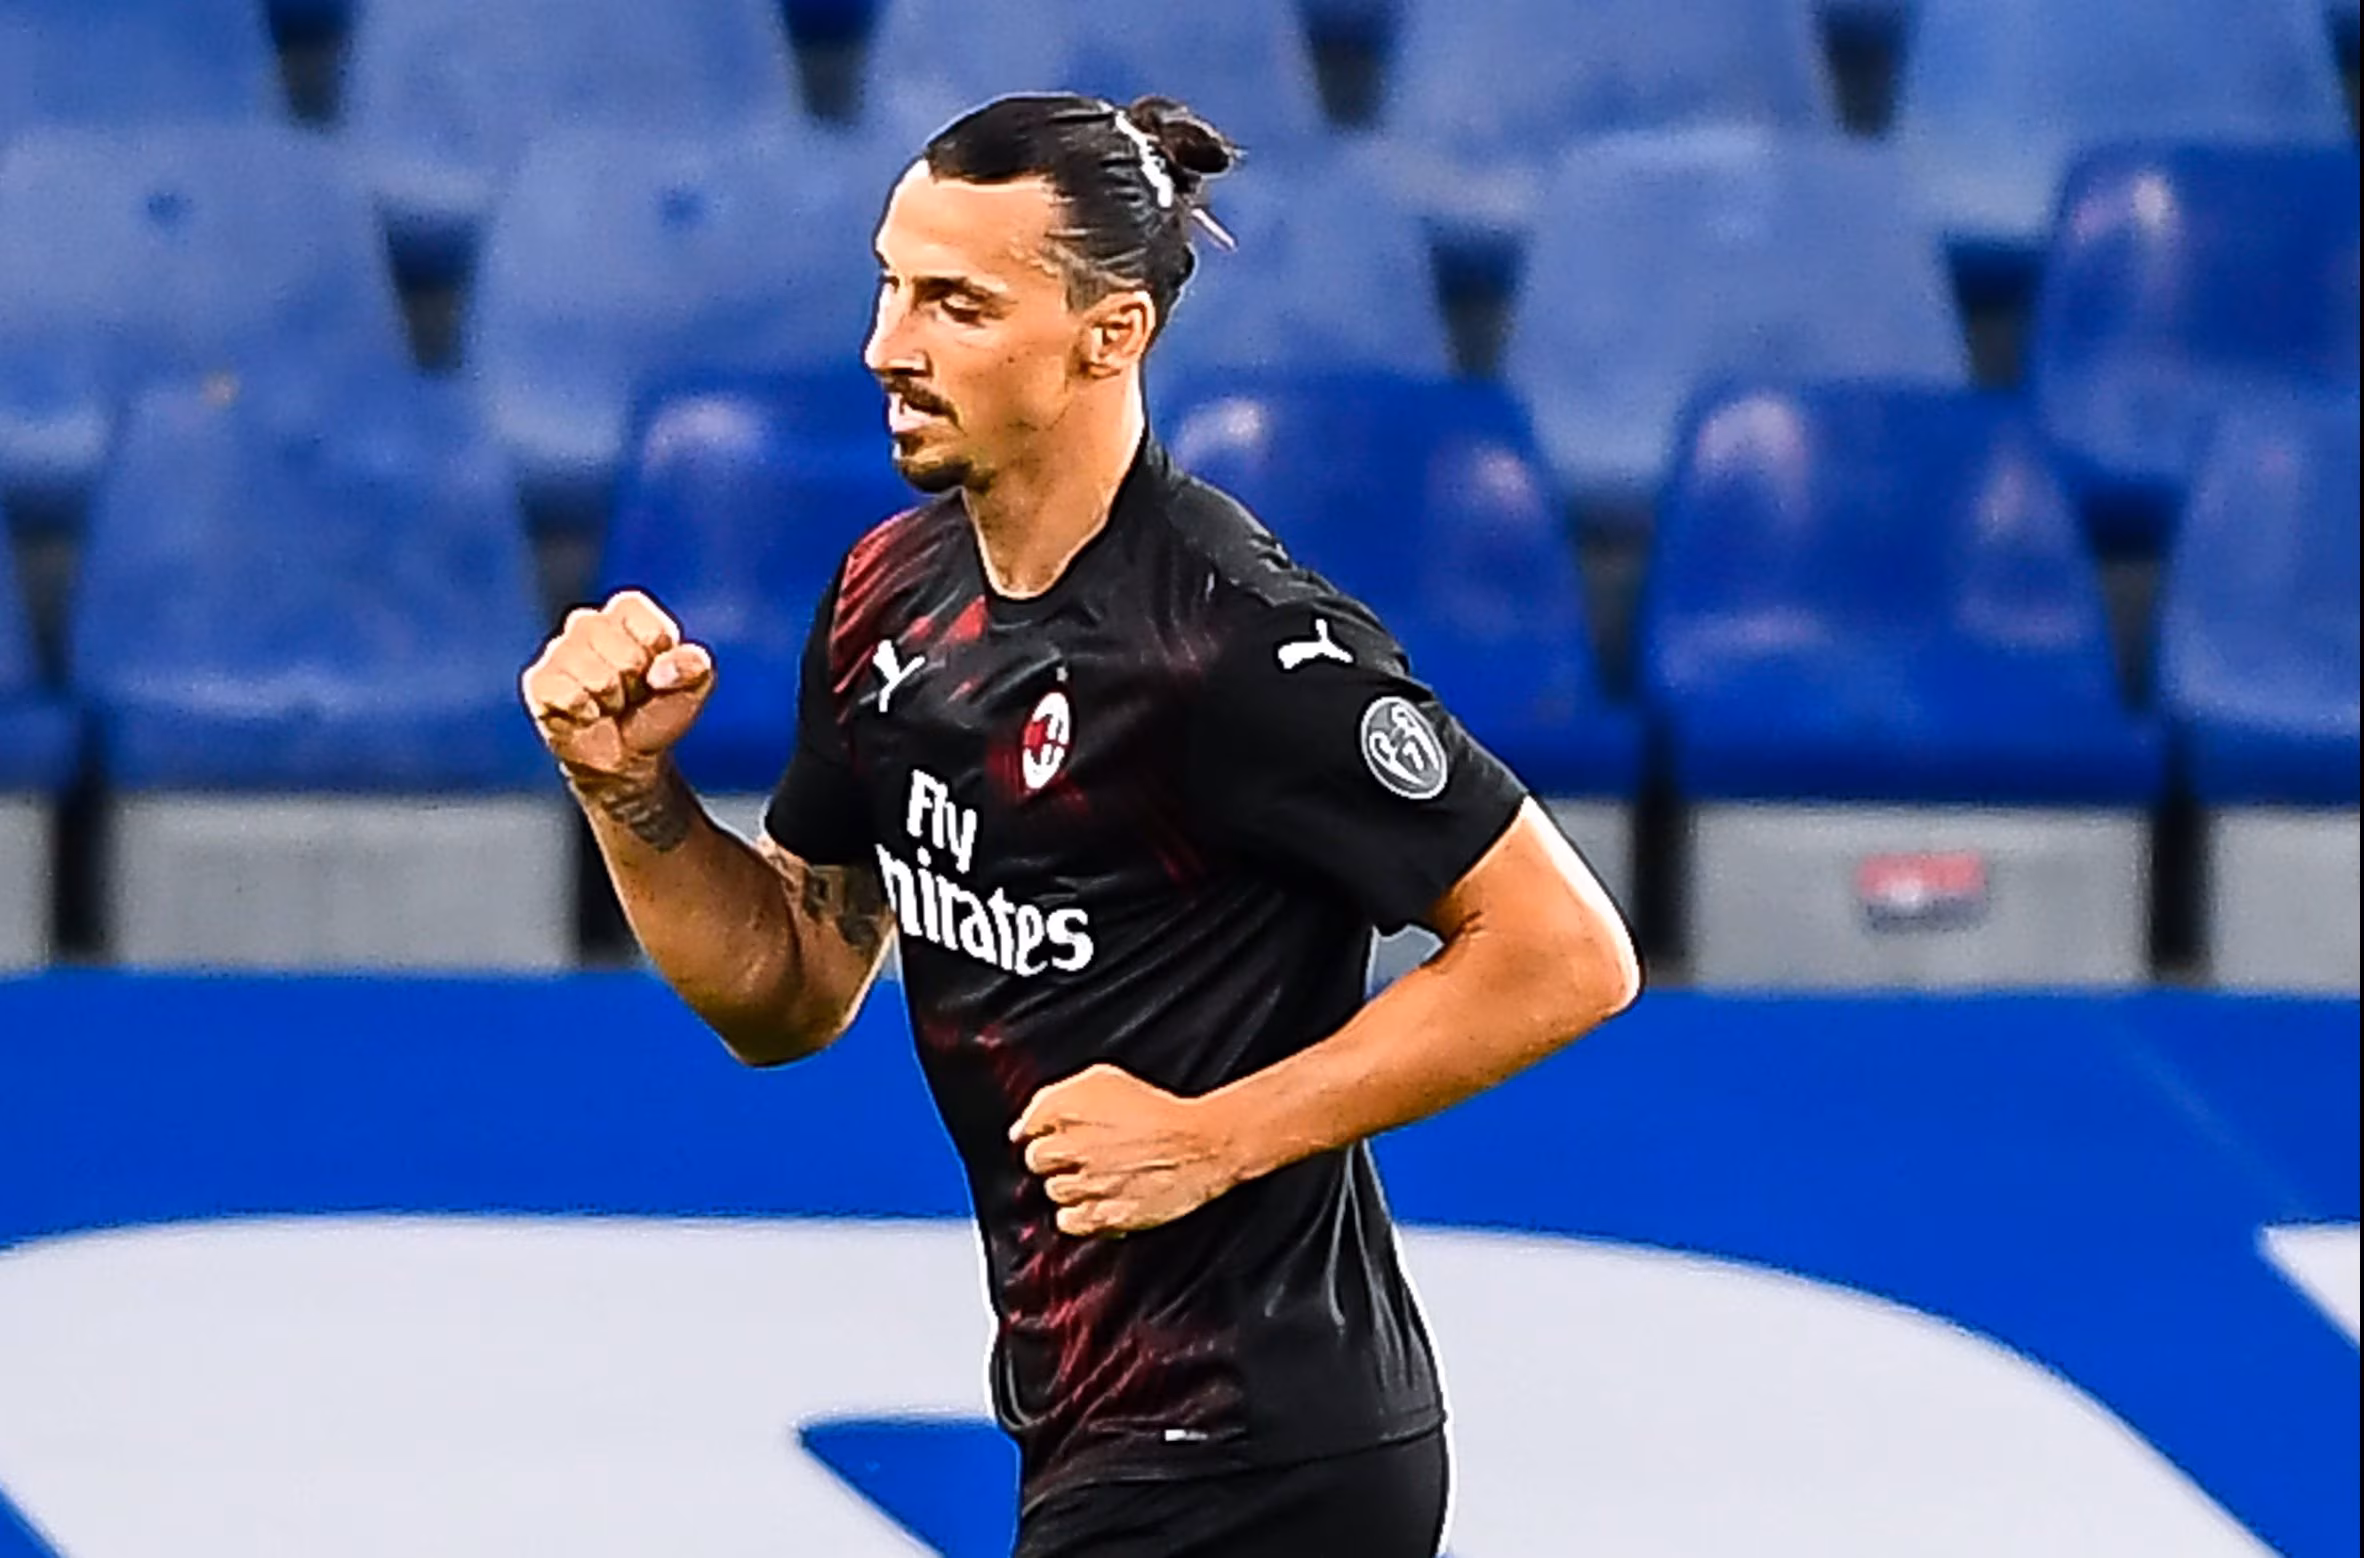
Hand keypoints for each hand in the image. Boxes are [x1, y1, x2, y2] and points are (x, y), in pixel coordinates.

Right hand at [521, 590, 715, 788]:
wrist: (625, 757)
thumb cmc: (654, 711)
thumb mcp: (691, 689)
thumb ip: (693, 666)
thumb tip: (666, 669)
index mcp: (626, 612)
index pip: (647, 624)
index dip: (658, 656)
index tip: (657, 674)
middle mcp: (587, 622)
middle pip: (626, 656)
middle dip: (636, 685)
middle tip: (630, 695)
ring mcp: (559, 650)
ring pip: (598, 678)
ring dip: (612, 703)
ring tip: (609, 705)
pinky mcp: (538, 681)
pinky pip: (570, 697)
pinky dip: (587, 714)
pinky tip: (587, 715)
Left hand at [1011, 1065, 1242, 1237]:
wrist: (1200, 1144)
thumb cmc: (1157, 1110)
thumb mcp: (1105, 1079)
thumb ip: (1055, 1096)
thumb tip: (1022, 1124)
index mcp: (1067, 1109)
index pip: (1027, 1127)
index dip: (1042, 1133)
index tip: (1055, 1138)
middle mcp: (1070, 1146)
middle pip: (1035, 1161)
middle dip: (1053, 1160)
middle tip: (1080, 1158)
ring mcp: (1086, 1183)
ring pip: (1053, 1191)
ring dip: (1070, 1187)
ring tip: (1099, 1178)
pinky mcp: (1103, 1214)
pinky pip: (1068, 1222)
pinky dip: (1078, 1216)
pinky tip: (1098, 1202)